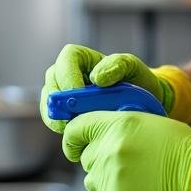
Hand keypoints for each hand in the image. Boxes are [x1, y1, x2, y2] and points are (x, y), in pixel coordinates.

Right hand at [39, 44, 190, 132]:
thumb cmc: (136, 79)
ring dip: (57, 116)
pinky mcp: (64, 112)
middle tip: (73, 116)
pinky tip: (74, 132)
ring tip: (73, 127)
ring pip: (49, 103)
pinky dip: (60, 126)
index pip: (66, 61)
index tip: (77, 94)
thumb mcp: (132, 66)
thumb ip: (117, 65)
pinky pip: (53, 119)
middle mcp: (67, 73)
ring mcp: (63, 93)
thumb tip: (97, 77)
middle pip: (52, 83)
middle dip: (60, 101)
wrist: (142, 101)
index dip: (68, 77)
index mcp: (80, 57)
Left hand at [62, 111, 190, 190]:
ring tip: (133, 185)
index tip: (74, 149)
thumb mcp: (149, 124)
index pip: (75, 129)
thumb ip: (121, 129)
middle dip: (100, 164)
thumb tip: (102, 139)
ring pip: (91, 182)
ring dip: (106, 184)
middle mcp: (107, 149)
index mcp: (116, 124)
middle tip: (125, 169)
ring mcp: (108, 176)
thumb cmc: (182, 150)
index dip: (72, 141)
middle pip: (86, 159)